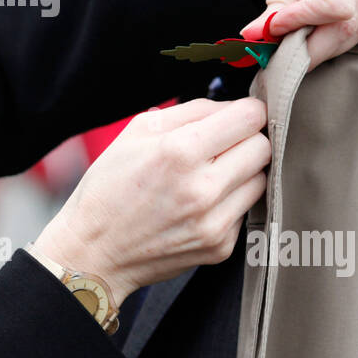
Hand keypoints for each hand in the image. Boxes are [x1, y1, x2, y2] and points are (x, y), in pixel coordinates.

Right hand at [30, 97, 269, 305]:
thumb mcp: (136, 132)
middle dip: (247, 139)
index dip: (248, 110)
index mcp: (179, 151)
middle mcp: (202, 188)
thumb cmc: (110, 186)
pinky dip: (230, 202)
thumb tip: (233, 107)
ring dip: (242, 172)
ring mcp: (214, 222)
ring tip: (210, 175)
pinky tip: (200, 204)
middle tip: (224, 144)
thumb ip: (190, 111)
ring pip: (261, 180)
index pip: (249, 118)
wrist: (95, 251)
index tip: (241, 115)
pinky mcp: (220, 246)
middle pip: (263, 147)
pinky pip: (245, 210)